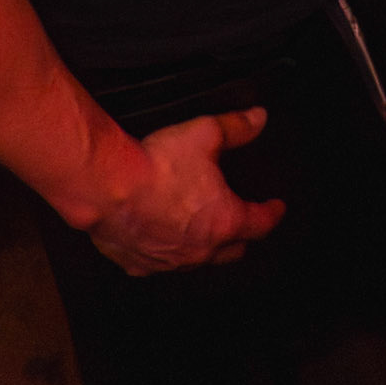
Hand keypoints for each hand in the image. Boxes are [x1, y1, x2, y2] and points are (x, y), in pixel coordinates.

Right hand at [86, 105, 284, 276]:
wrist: (108, 188)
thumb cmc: (156, 165)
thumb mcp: (206, 134)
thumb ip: (235, 128)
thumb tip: (257, 119)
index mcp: (223, 221)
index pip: (260, 223)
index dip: (272, 213)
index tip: (277, 208)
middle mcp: (199, 249)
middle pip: (232, 250)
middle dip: (241, 236)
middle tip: (243, 223)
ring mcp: (169, 262)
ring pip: (196, 260)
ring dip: (203, 245)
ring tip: (202, 229)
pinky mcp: (139, 265)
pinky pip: (160, 264)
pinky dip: (166, 252)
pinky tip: (162, 238)